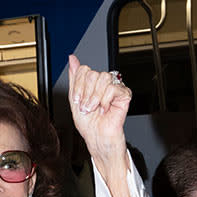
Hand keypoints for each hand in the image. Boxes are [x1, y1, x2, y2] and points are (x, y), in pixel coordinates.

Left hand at [68, 55, 130, 176]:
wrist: (97, 138)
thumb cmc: (88, 123)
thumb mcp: (75, 100)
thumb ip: (74, 78)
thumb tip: (72, 59)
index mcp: (91, 83)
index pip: (83, 70)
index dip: (78, 87)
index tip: (78, 101)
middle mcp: (103, 83)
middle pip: (92, 73)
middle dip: (85, 94)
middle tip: (87, 107)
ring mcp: (114, 87)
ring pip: (103, 78)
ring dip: (94, 98)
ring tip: (94, 109)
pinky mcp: (124, 94)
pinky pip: (112, 88)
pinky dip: (105, 101)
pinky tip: (105, 109)